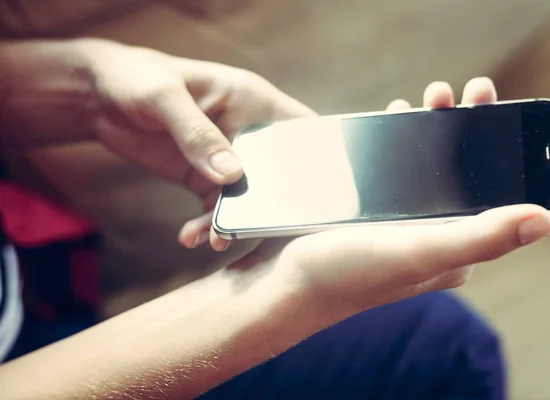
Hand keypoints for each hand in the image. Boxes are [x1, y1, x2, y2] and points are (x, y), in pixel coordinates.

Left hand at [0, 38, 313, 237]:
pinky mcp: (203, 177)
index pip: (298, 130)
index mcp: (252, 101)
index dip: (313, 160)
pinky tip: (192, 236)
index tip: (313, 194)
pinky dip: (208, 224)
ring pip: (246, 197)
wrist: (100, 96)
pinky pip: (216, 207)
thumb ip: (197, 134)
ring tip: (214, 238)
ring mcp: (226, 157)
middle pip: (277, 173)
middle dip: (270, 204)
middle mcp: (246, 131)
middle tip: (257, 228)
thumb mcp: (165, 98)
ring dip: (234, 220)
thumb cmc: (137, 78)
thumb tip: (231, 175)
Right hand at [180, 77, 549, 317]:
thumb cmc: (343, 274)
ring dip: (425, 132)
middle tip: (444, 93)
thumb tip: (543, 219)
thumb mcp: (417, 253)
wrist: (276, 283)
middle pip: (455, 175)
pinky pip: (391, 174)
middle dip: (456, 128)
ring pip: (421, 171)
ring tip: (418, 102)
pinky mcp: (367, 217)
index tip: (483, 101)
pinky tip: (389, 126)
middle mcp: (430, 239)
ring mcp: (397, 227)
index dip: (490, 144)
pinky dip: (394, 146)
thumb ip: (479, 237)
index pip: (488, 191)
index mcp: (453, 251)